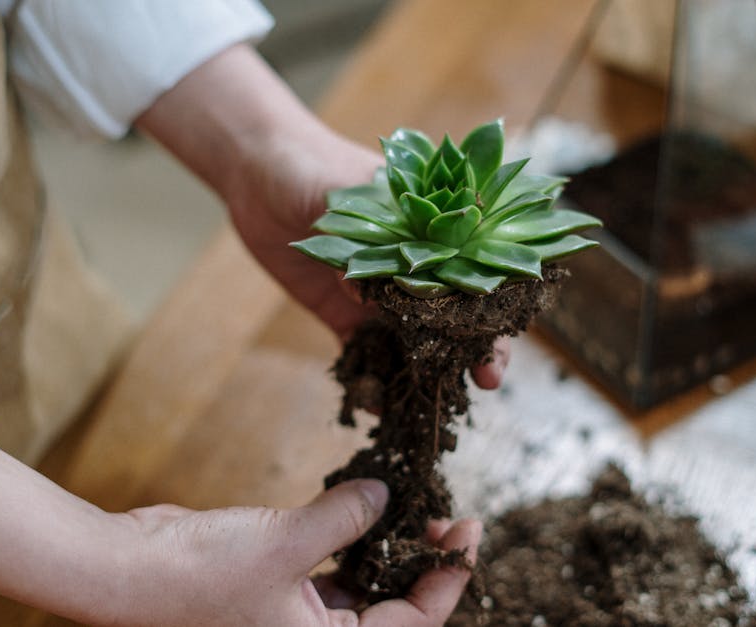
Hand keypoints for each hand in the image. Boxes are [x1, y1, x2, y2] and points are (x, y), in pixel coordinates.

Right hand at [0, 446, 478, 625]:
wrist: (125, 570)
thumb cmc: (198, 576)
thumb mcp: (286, 543)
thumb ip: (345, 518)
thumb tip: (387, 495)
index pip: (409, 625)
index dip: (446, 580)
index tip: (468, 534)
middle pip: (391, 607)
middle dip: (420, 562)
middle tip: (445, 515)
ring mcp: (293, 611)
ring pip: (360, 583)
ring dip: (385, 545)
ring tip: (410, 503)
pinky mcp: (273, 583)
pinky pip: (326, 563)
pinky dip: (345, 536)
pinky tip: (362, 502)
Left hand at [136, 44, 510, 387]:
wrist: (259, 172)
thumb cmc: (316, 166)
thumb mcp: (349, 197)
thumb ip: (364, 243)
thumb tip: (365, 291)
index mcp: (431, 234)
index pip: (475, 279)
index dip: (491, 316)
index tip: (497, 347)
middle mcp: (414, 270)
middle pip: (453, 319)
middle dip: (469, 354)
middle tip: (482, 386)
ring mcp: (378, 295)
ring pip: (412, 343)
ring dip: (423, 375)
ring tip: (426, 407)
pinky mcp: (342, 312)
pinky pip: (361, 352)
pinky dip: (368, 379)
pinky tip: (374, 404)